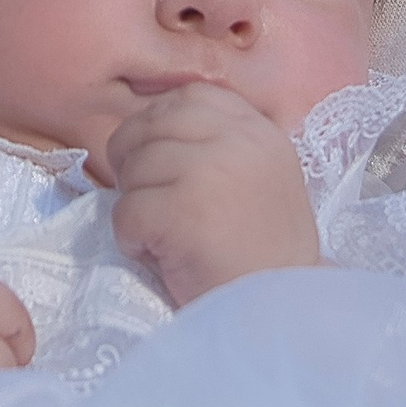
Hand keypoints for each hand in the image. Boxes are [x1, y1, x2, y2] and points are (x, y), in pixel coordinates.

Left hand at [102, 81, 321, 306]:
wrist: (279, 310)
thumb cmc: (263, 253)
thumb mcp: (260, 177)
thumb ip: (222, 144)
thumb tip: (152, 128)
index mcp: (258, 131)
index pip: (191, 95)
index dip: (160, 122)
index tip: (159, 158)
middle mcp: (238, 141)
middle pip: (153, 123)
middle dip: (134, 158)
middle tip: (144, 197)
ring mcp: (210, 172)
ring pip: (134, 167)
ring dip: (134, 203)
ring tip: (161, 233)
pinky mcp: (183, 211)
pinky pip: (126, 211)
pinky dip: (130, 238)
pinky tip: (158, 255)